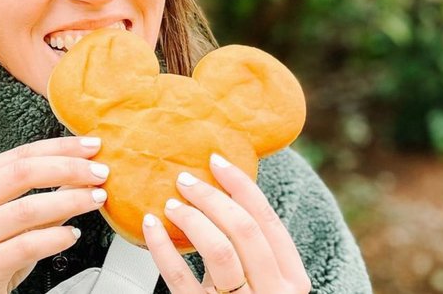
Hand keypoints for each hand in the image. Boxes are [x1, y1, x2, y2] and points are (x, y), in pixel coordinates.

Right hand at [0, 136, 109, 293]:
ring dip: (69, 201)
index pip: (20, 154)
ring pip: (25, 209)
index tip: (92, 146)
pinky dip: (55, 238)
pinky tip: (72, 235)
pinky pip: (25, 246)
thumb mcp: (17, 222)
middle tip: (100, 173)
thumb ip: (47, 197)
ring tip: (95, 200)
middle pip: (21, 173)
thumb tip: (84, 173)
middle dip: (67, 168)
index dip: (60, 147)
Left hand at [141, 153, 311, 293]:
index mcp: (292, 279)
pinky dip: (161, 248)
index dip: (241, 185)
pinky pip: (180, 278)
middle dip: (211, 197)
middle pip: (243, 230)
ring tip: (171, 205)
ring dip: (191, 218)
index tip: (217, 162)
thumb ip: (253, 249)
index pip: (268, 220)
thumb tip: (224, 191)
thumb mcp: (263, 281)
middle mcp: (273, 293)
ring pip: (219, 250)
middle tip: (185, 180)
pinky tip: (150, 229)